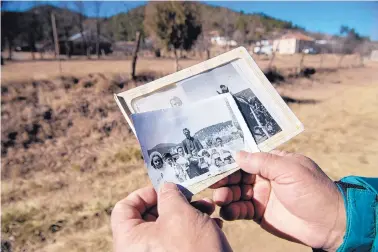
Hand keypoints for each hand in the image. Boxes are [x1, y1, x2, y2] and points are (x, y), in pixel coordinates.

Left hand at [111, 183, 231, 251]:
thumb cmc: (192, 250)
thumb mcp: (179, 214)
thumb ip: (169, 195)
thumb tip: (166, 187)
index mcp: (129, 240)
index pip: (123, 209)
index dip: (144, 194)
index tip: (165, 189)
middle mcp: (139, 250)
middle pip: (149, 216)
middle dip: (174, 202)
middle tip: (192, 196)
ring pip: (168, 226)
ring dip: (190, 213)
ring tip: (209, 209)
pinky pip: (178, 241)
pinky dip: (194, 229)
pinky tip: (213, 225)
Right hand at [211, 150, 345, 250]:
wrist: (329, 224)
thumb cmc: (313, 190)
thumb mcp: (289, 169)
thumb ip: (262, 162)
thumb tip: (237, 154)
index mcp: (272, 163)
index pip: (245, 159)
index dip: (229, 161)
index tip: (212, 164)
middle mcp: (263, 178)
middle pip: (236, 176)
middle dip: (223, 180)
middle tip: (212, 184)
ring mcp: (260, 196)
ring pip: (235, 193)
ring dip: (225, 195)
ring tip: (219, 199)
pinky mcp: (258, 213)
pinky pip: (240, 210)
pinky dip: (232, 211)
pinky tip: (228, 212)